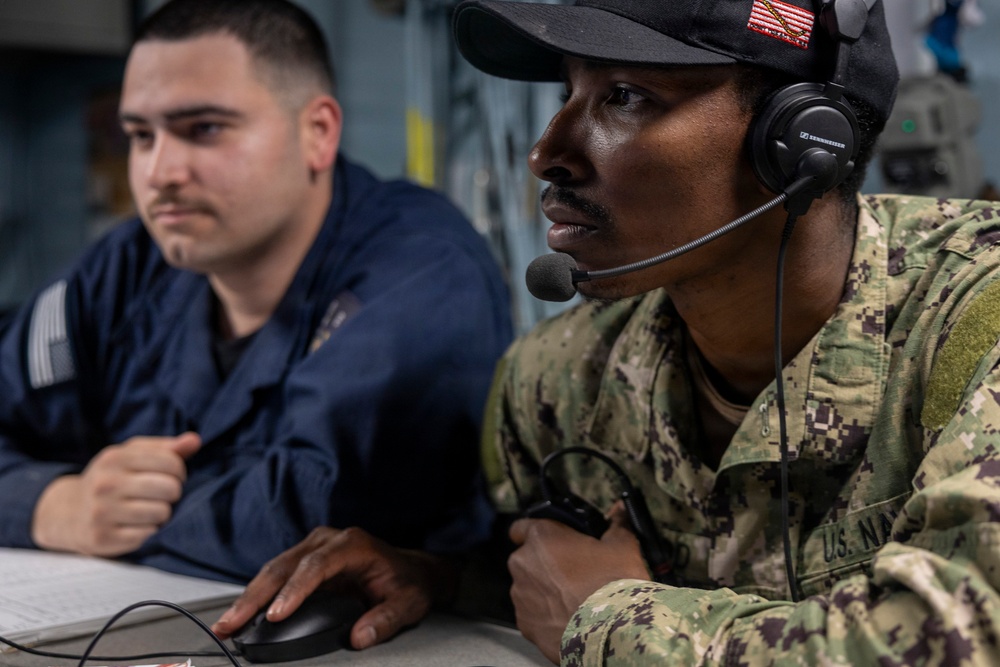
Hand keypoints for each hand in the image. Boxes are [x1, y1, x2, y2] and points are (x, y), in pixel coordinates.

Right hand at [30, 432, 200, 556]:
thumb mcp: (132, 456)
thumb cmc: (112, 479)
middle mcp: (105, 484)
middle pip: (170, 488)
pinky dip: (149, 531)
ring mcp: (102, 512)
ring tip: (150, 509)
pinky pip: (148, 535)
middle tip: (162, 495)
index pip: (170, 462)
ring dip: (163, 513)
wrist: (69, 512)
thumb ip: (166, 448)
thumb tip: (194, 440)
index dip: (179, 471)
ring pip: (161, 513)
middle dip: (173, 492)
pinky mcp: (103, 538)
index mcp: (115, 458)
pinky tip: (137, 525)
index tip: (171, 476)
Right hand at [212, 526, 456, 649]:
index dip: (293, 591)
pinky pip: (275, 577)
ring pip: (273, 570)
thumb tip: (359, 637)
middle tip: (231, 624)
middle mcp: (328, 540)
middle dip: (255, 597)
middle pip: (284, 566)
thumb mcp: (408, 603)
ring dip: (248, 598)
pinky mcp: (303, 560)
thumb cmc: (407, 584)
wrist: (409, 571)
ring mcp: (312, 548)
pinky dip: (256, 597)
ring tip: (226, 625)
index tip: (275, 616)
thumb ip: (386, 619)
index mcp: (353, 544)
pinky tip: (241, 617)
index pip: (316, 566)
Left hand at [508, 503, 649, 663]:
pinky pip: (532, 615)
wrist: (612, 633)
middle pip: (528, 559)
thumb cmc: (613, 584)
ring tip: (573, 600)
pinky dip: (546, 616)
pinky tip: (568, 619)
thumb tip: (619, 512)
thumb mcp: (622, 547)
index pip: (521, 527)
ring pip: (529, 588)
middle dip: (545, 565)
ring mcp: (521, 595)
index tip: (551, 542)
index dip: (537, 534)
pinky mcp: (525, 624)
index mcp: (542, 537)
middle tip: (573, 573)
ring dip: (544, 591)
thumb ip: (616, 526)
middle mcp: (523, 563)